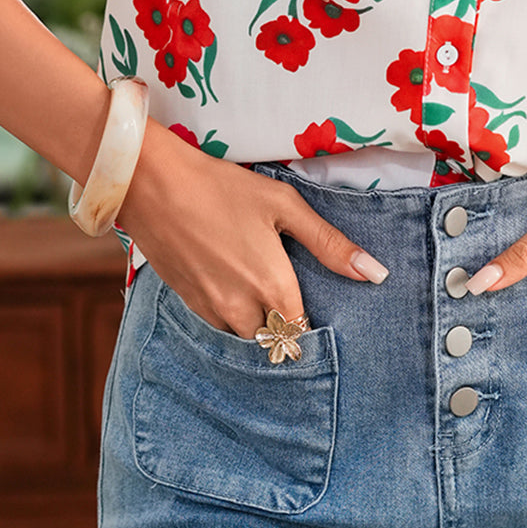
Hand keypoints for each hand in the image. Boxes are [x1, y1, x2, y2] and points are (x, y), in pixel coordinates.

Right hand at [116, 120, 388, 336]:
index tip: (316, 309)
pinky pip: (218, 327)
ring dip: (256, 326)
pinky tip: (231, 283)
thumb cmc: (223, 188)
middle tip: (288, 300)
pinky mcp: (186, 304)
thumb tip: (375, 273)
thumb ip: (330, 244)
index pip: (301, 333)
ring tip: (261, 293)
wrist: (151, 184)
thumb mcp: (284, 205)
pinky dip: (230, 316)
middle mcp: (242, 311)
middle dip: (283, 328)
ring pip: (244, 339)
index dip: (311, 325)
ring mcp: (210, 312)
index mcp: (273, 288)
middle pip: (273, 343)